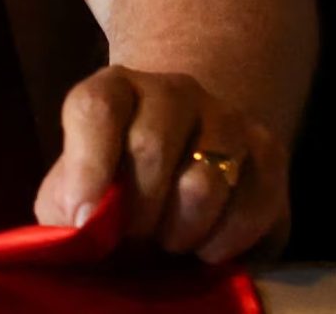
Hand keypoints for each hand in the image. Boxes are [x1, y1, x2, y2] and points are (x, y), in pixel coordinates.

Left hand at [37, 65, 288, 264]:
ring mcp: (226, 115)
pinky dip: (224, 242)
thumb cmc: (119, 184)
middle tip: (133, 238)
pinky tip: (207, 247)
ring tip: (169, 241)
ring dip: (181, 230)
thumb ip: (66, 203)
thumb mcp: (77, 191)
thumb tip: (80, 225)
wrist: (188, 164)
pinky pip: (251, 207)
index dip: (86, 166)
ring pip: (203, 182)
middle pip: (149, 148)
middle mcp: (172, 89)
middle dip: (137, 211)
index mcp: (115, 88)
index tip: (84, 218)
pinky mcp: (270, 152)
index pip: (94, 107)